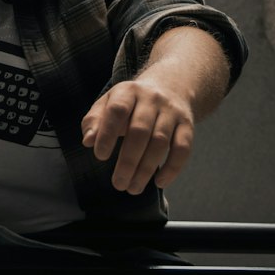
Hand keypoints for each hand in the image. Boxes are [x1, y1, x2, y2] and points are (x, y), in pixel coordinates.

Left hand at [81, 71, 194, 193]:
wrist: (170, 87)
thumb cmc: (130, 104)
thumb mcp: (108, 104)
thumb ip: (94, 121)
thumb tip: (87, 141)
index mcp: (128, 92)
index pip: (117, 110)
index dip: (107, 133)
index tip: (100, 156)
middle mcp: (152, 99)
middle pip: (140, 130)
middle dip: (128, 161)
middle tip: (118, 184)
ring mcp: (171, 111)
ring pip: (160, 142)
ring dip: (146, 169)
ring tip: (133, 188)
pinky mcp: (187, 125)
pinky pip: (183, 148)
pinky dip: (173, 168)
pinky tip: (159, 182)